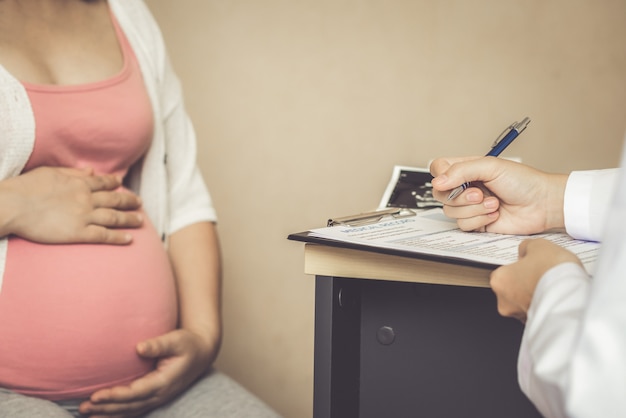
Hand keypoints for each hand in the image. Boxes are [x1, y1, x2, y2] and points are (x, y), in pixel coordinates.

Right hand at [0, 166, 142, 243]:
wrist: (14, 205)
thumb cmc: (26, 188)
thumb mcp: (50, 172)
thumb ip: (73, 173)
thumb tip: (91, 171)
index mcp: (79, 183)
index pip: (103, 183)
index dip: (114, 184)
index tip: (122, 184)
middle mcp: (86, 198)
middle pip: (115, 200)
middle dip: (129, 201)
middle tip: (140, 203)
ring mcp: (84, 216)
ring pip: (114, 217)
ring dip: (129, 219)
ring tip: (141, 221)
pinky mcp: (78, 233)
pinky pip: (104, 235)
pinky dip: (119, 237)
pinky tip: (130, 239)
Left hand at [79, 328, 219, 417]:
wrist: (201, 353)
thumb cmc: (189, 344)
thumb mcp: (177, 340)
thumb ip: (159, 344)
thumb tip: (139, 347)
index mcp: (164, 382)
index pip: (135, 393)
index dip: (115, 396)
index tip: (95, 395)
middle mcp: (160, 394)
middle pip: (129, 406)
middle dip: (105, 408)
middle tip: (83, 407)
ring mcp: (158, 398)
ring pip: (130, 411)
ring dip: (108, 413)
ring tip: (86, 414)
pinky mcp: (154, 397)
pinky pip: (133, 409)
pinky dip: (117, 413)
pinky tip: (101, 414)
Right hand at [430, 156, 567, 234]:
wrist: (542, 204)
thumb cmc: (523, 181)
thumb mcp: (491, 167)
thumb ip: (461, 171)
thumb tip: (438, 182)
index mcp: (466, 169)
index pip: (438, 169)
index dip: (440, 176)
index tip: (451, 180)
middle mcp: (465, 187)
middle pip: (439, 194)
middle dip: (460, 196)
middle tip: (480, 193)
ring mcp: (469, 206)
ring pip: (450, 211)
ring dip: (474, 209)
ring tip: (493, 203)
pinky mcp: (476, 222)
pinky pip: (462, 225)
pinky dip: (479, 220)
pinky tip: (494, 214)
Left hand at [490, 238, 582, 321]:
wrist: (573, 296)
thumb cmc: (553, 273)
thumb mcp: (538, 246)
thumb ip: (526, 248)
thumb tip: (525, 251)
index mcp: (499, 280)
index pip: (504, 272)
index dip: (519, 268)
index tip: (530, 265)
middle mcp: (504, 302)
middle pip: (512, 289)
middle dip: (526, 283)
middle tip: (542, 276)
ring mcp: (519, 316)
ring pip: (525, 303)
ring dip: (536, 296)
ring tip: (552, 287)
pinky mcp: (535, 326)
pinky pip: (538, 314)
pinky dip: (545, 307)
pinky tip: (557, 298)